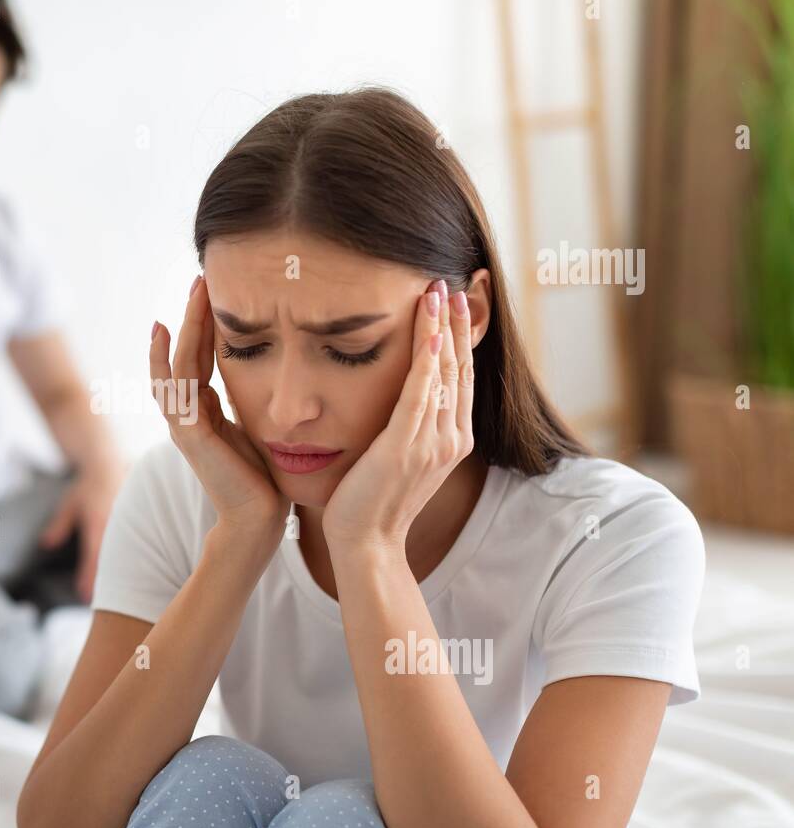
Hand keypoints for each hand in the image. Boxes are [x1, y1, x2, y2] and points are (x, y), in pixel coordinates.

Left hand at [38, 462, 126, 602]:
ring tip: (119, 598)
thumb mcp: (69, 503)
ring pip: (126, 555)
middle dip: (106, 583)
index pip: (94, 554)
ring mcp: (127, 524)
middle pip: (112, 560)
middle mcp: (115, 524)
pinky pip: (134, 546)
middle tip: (99, 605)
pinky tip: (132, 578)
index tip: (85, 596)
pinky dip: (130, 562)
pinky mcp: (135, 524)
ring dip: (121, 575)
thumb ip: (59, 525)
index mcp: (98, 520)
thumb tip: (45, 545)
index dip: (89, 576)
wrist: (108, 463)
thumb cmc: (87, 485)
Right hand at [149, 274, 288, 537]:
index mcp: (204, 413)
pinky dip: (167, 356)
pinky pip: (173, 385)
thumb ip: (251, 402)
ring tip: (194, 291)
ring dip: (185, 325)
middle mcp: (188, 415)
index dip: (203, 326)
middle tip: (202, 277)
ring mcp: (183, 423)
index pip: (199, 359)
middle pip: (184, 354)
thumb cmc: (265, 479)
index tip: (213, 292)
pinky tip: (166, 329)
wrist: (259, 521)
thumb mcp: (258, 428)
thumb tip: (268, 372)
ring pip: (177, 363)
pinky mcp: (187, 432)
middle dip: (192, 316)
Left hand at [322, 279, 474, 555]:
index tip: (452, 303)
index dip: (459, 339)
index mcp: (452, 440)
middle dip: (455, 323)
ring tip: (435, 291)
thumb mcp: (396, 457)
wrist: (366, 544)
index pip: (460, 377)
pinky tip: (428, 331)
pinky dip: (427, 360)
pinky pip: (422, 393)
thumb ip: (405, 426)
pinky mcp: (407, 446)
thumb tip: (398, 397)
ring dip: (440, 328)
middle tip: (449, 283)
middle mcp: (452, 438)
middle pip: (459, 368)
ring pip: (444, 373)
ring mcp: (433, 443)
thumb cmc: (370, 501)